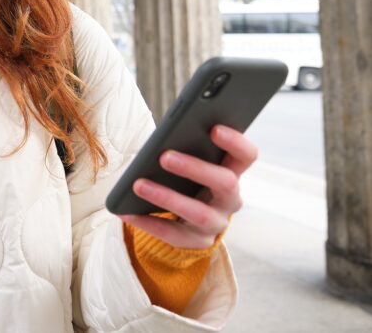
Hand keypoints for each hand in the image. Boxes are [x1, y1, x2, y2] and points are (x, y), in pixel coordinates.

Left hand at [120, 125, 257, 249]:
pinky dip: (147, 222)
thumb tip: (162, 140)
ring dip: (166, 197)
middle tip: (164, 157)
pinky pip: (172, 234)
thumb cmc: (185, 178)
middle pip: (225, 182)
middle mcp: (230, 199)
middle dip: (195, 168)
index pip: (246, 156)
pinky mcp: (198, 242)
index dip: (235, 142)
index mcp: (232, 172)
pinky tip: (125, 211)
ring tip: (138, 184)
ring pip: (198, 213)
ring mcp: (217, 223)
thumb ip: (186, 149)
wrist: (189, 220)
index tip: (214, 128)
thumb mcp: (191, 163)